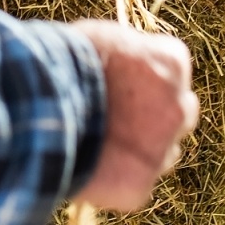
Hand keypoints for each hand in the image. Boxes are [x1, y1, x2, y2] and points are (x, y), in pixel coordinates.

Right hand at [70, 20, 198, 211]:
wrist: (46, 105)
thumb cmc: (69, 62)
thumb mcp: (104, 39)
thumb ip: (128, 53)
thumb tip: (127, 60)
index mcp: (171, 62)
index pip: (174, 72)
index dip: (150, 79)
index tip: (128, 82)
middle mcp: (178, 106)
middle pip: (178, 113)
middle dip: (156, 116)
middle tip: (120, 116)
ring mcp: (162, 148)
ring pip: (163, 152)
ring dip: (141, 149)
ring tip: (102, 143)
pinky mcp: (140, 185)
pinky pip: (136, 183)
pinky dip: (119, 177)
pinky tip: (92, 165)